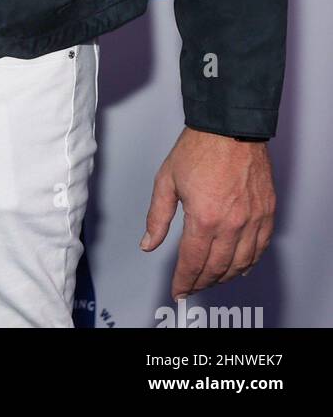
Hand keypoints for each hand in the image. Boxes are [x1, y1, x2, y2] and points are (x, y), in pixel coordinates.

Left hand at [140, 127, 275, 300]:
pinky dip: (249, 263)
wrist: (229, 127)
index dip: (183, 280)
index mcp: (204, 217)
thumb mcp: (166, 180)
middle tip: (191, 287)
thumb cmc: (198, 148)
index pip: (193, 262)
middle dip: (201, 282)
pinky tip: (240, 268)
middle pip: (217, 267)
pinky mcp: (267, 213)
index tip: (178, 289)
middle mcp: (232, 224)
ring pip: (240, 263)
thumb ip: (158, 217)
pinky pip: (260, 249)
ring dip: (224, 277)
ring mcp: (253, 220)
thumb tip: (148, 243)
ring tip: (211, 280)